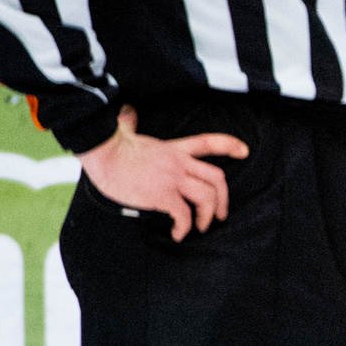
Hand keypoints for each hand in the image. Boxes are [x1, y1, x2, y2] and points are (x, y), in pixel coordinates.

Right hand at [78, 105, 244, 240]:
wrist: (101, 153)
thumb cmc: (110, 146)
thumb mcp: (129, 131)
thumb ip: (132, 123)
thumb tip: (128, 111)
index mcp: (173, 149)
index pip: (208, 143)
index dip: (230, 145)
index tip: (244, 151)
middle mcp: (179, 163)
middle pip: (216, 178)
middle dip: (223, 199)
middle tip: (219, 215)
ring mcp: (172, 179)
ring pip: (207, 197)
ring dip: (207, 216)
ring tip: (199, 226)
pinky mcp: (162, 194)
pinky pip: (184, 215)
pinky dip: (184, 228)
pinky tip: (178, 234)